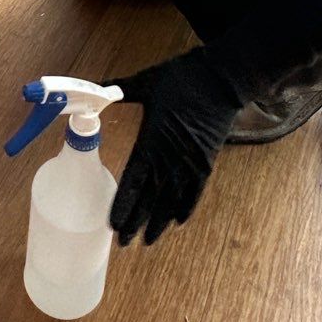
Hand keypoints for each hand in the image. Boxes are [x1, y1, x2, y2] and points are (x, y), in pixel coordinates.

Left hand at [108, 49, 243, 245]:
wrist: (223, 80)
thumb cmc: (182, 78)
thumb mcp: (147, 81)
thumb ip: (122, 88)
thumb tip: (98, 85)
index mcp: (152, 140)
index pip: (133, 181)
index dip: (124, 204)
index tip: (114, 223)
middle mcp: (170, 157)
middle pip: (150, 198)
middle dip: (136, 222)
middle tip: (124, 243)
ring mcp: (190, 162)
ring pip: (171, 200)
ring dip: (159, 222)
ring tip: (147, 241)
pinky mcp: (207, 161)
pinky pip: (195, 191)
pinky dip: (186, 206)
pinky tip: (177, 222)